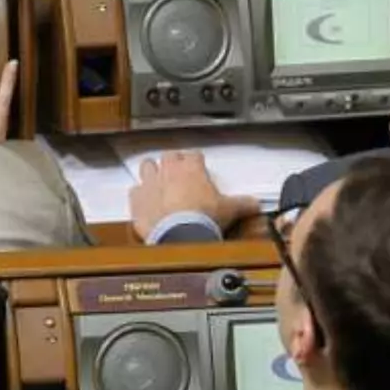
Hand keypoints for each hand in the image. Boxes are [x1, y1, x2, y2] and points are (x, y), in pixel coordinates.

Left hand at [129, 151, 261, 239]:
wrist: (181, 235)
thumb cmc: (203, 219)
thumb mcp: (229, 210)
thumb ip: (243, 204)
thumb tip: (255, 204)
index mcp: (192, 168)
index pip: (194, 154)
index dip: (196, 160)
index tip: (198, 166)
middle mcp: (169, 171)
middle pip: (168, 155)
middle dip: (172, 162)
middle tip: (178, 172)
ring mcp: (150, 183)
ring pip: (147, 166)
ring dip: (152, 171)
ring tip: (158, 180)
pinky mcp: (137, 200)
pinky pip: (134, 191)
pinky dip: (138, 195)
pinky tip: (144, 200)